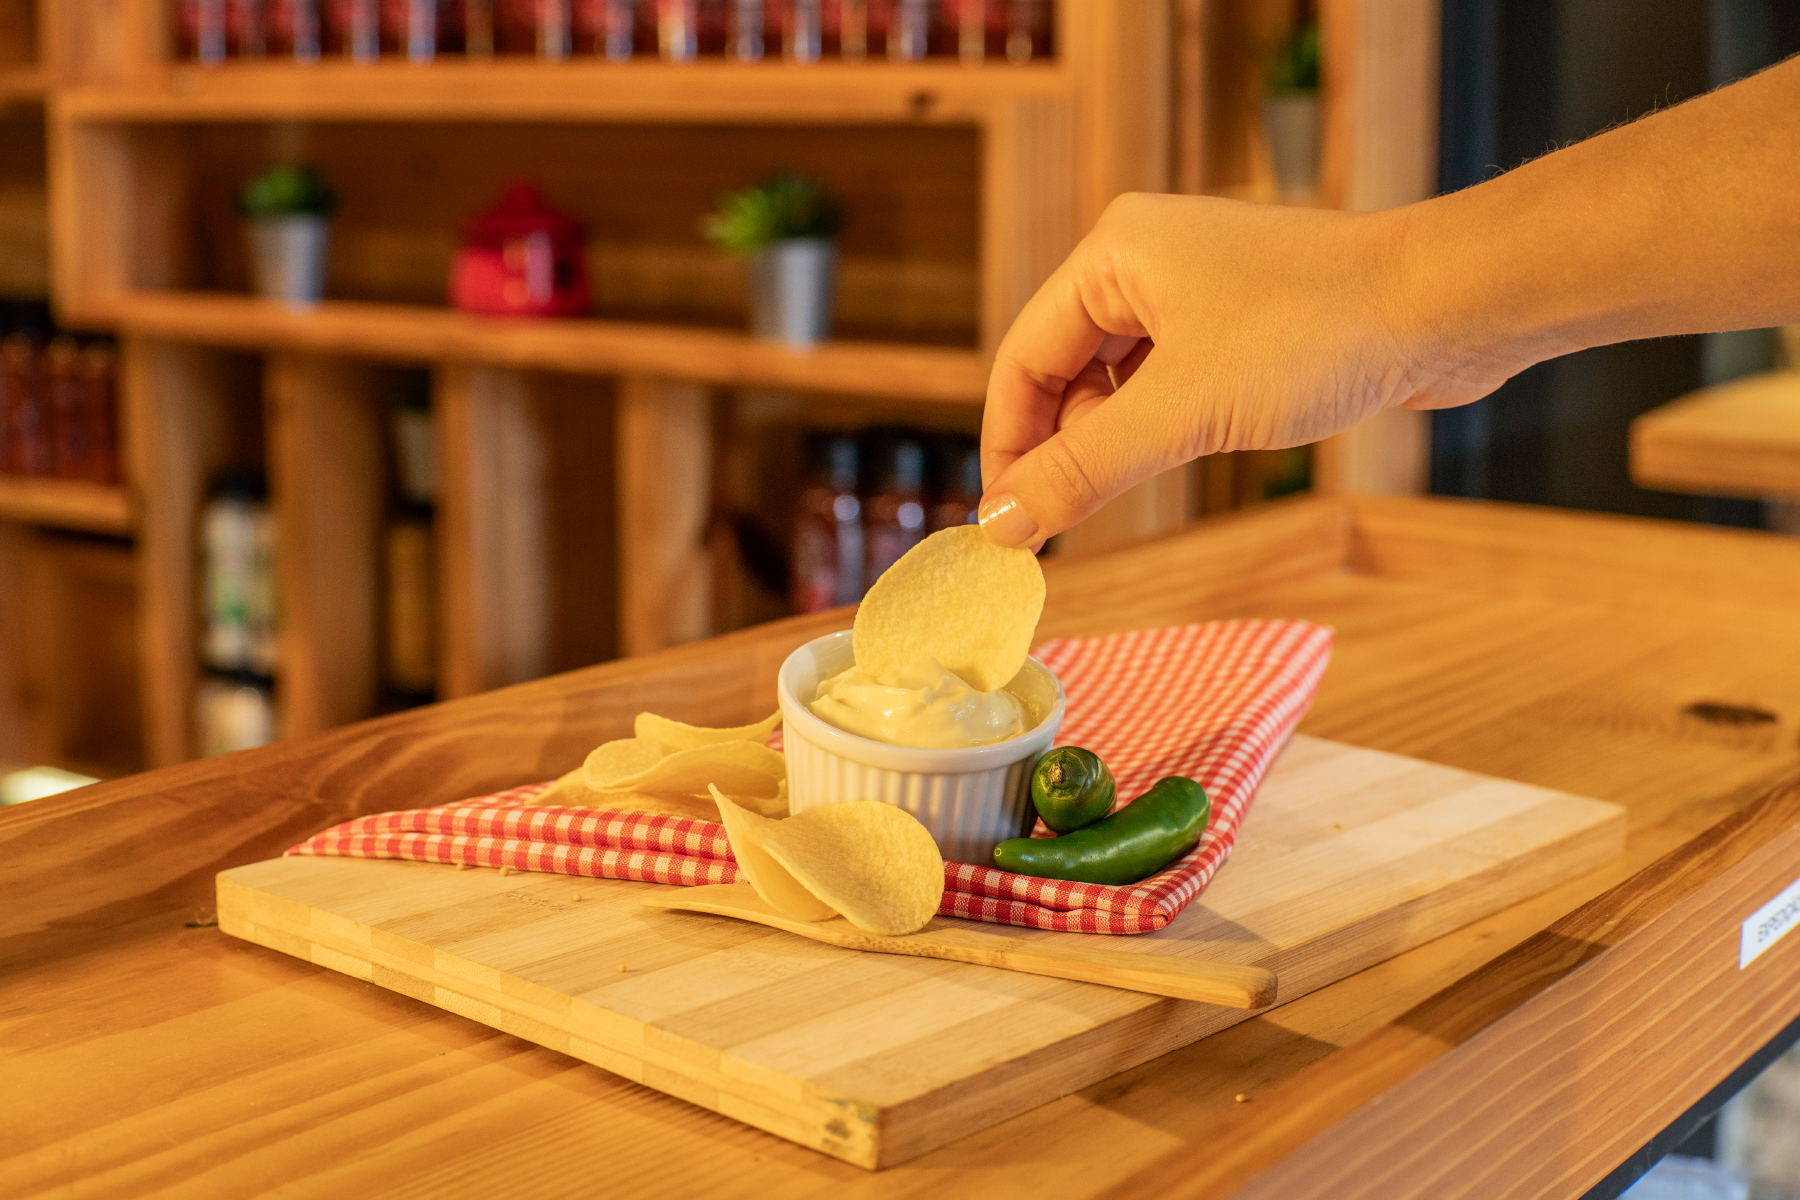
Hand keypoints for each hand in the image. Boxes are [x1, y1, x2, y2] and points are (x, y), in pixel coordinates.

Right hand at [975, 192, 1519, 546]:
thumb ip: (1082, 470)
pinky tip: (1185, 457)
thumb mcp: (1181, 413)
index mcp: (1113, 253)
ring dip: (1116, 442)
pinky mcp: (1243, 324)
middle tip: (1070, 519)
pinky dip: (1163, 428)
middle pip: (1064, 371)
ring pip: (1119, 384)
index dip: (1008, 446)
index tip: (1005, 523)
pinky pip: (1172, 384)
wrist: (1450, 306)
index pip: (1021, 359)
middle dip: (1062, 446)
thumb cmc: (1319, 332)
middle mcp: (1146, 261)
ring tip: (1136, 486)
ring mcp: (1198, 290)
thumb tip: (1001, 521)